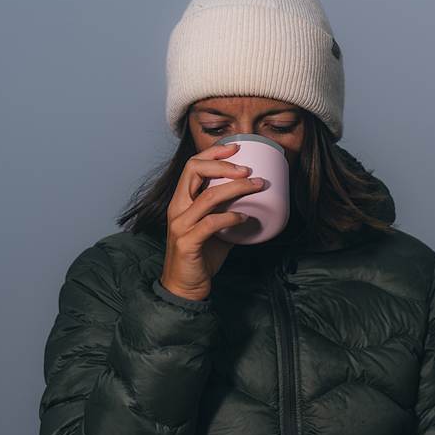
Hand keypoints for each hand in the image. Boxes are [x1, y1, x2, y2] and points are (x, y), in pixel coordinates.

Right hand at [161, 142, 266, 300]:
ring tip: (257, 186)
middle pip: (195, 171)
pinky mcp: (188, 242)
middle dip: (224, 165)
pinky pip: (212, 223)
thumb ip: (228, 213)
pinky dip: (232, 217)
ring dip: (237, 188)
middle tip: (248, 168)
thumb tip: (254, 202)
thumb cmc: (200, 256)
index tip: (235, 147)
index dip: (213, 153)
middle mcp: (177, 208)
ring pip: (209, 196)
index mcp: (181, 201)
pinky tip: (245, 219)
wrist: (185, 287)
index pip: (192, 165)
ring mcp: (181, 225)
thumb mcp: (215, 230)